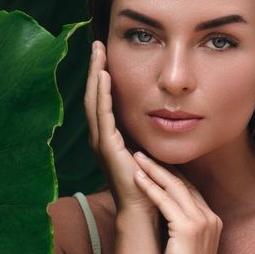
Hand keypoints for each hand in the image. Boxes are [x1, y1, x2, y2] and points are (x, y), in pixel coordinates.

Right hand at [85, 40, 155, 217]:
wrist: (144, 208)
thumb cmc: (150, 183)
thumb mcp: (148, 148)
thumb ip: (147, 130)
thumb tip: (161, 112)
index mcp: (108, 137)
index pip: (101, 99)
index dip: (101, 76)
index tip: (104, 55)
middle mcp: (99, 137)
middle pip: (93, 95)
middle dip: (94, 68)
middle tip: (96, 44)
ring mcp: (100, 141)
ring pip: (93, 100)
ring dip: (95, 75)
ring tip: (97, 53)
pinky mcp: (107, 146)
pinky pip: (102, 114)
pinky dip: (102, 93)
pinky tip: (104, 76)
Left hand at [132, 151, 221, 253]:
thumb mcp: (185, 249)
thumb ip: (180, 231)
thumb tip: (162, 222)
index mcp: (211, 221)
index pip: (189, 190)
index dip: (170, 175)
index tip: (153, 162)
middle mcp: (209, 217)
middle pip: (183, 183)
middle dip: (161, 166)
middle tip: (142, 151)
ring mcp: (201, 222)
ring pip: (174, 187)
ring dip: (153, 170)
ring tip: (136, 156)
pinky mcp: (187, 229)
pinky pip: (165, 201)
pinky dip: (150, 187)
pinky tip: (136, 176)